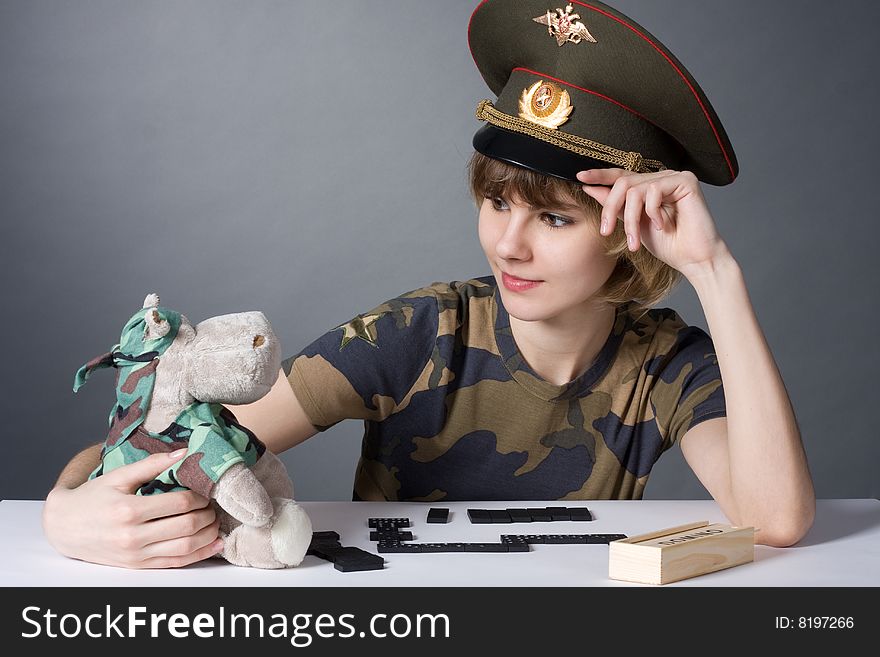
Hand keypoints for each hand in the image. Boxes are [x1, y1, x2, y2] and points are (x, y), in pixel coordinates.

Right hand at [42, 450, 222, 568]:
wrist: (63, 526)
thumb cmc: (92, 497)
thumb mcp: (118, 476)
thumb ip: (152, 465)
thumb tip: (184, 452)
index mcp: (129, 510)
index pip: (179, 503)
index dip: (200, 496)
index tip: (206, 491)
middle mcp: (133, 535)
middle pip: (186, 526)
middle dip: (208, 515)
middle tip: (214, 506)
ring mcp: (136, 554)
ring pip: (185, 548)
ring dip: (208, 535)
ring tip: (216, 522)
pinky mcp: (137, 566)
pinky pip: (175, 563)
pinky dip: (199, 555)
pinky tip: (214, 545)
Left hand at [577, 168, 730, 278]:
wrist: (693, 260)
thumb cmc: (668, 245)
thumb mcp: (633, 224)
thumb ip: (616, 206)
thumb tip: (591, 188)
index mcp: (649, 187)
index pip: (621, 175)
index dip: (600, 175)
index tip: (580, 178)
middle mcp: (661, 178)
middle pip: (623, 182)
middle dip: (610, 208)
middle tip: (606, 231)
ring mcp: (674, 177)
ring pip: (635, 190)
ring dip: (631, 220)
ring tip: (635, 241)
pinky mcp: (685, 181)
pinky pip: (653, 191)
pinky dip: (652, 213)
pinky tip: (663, 227)